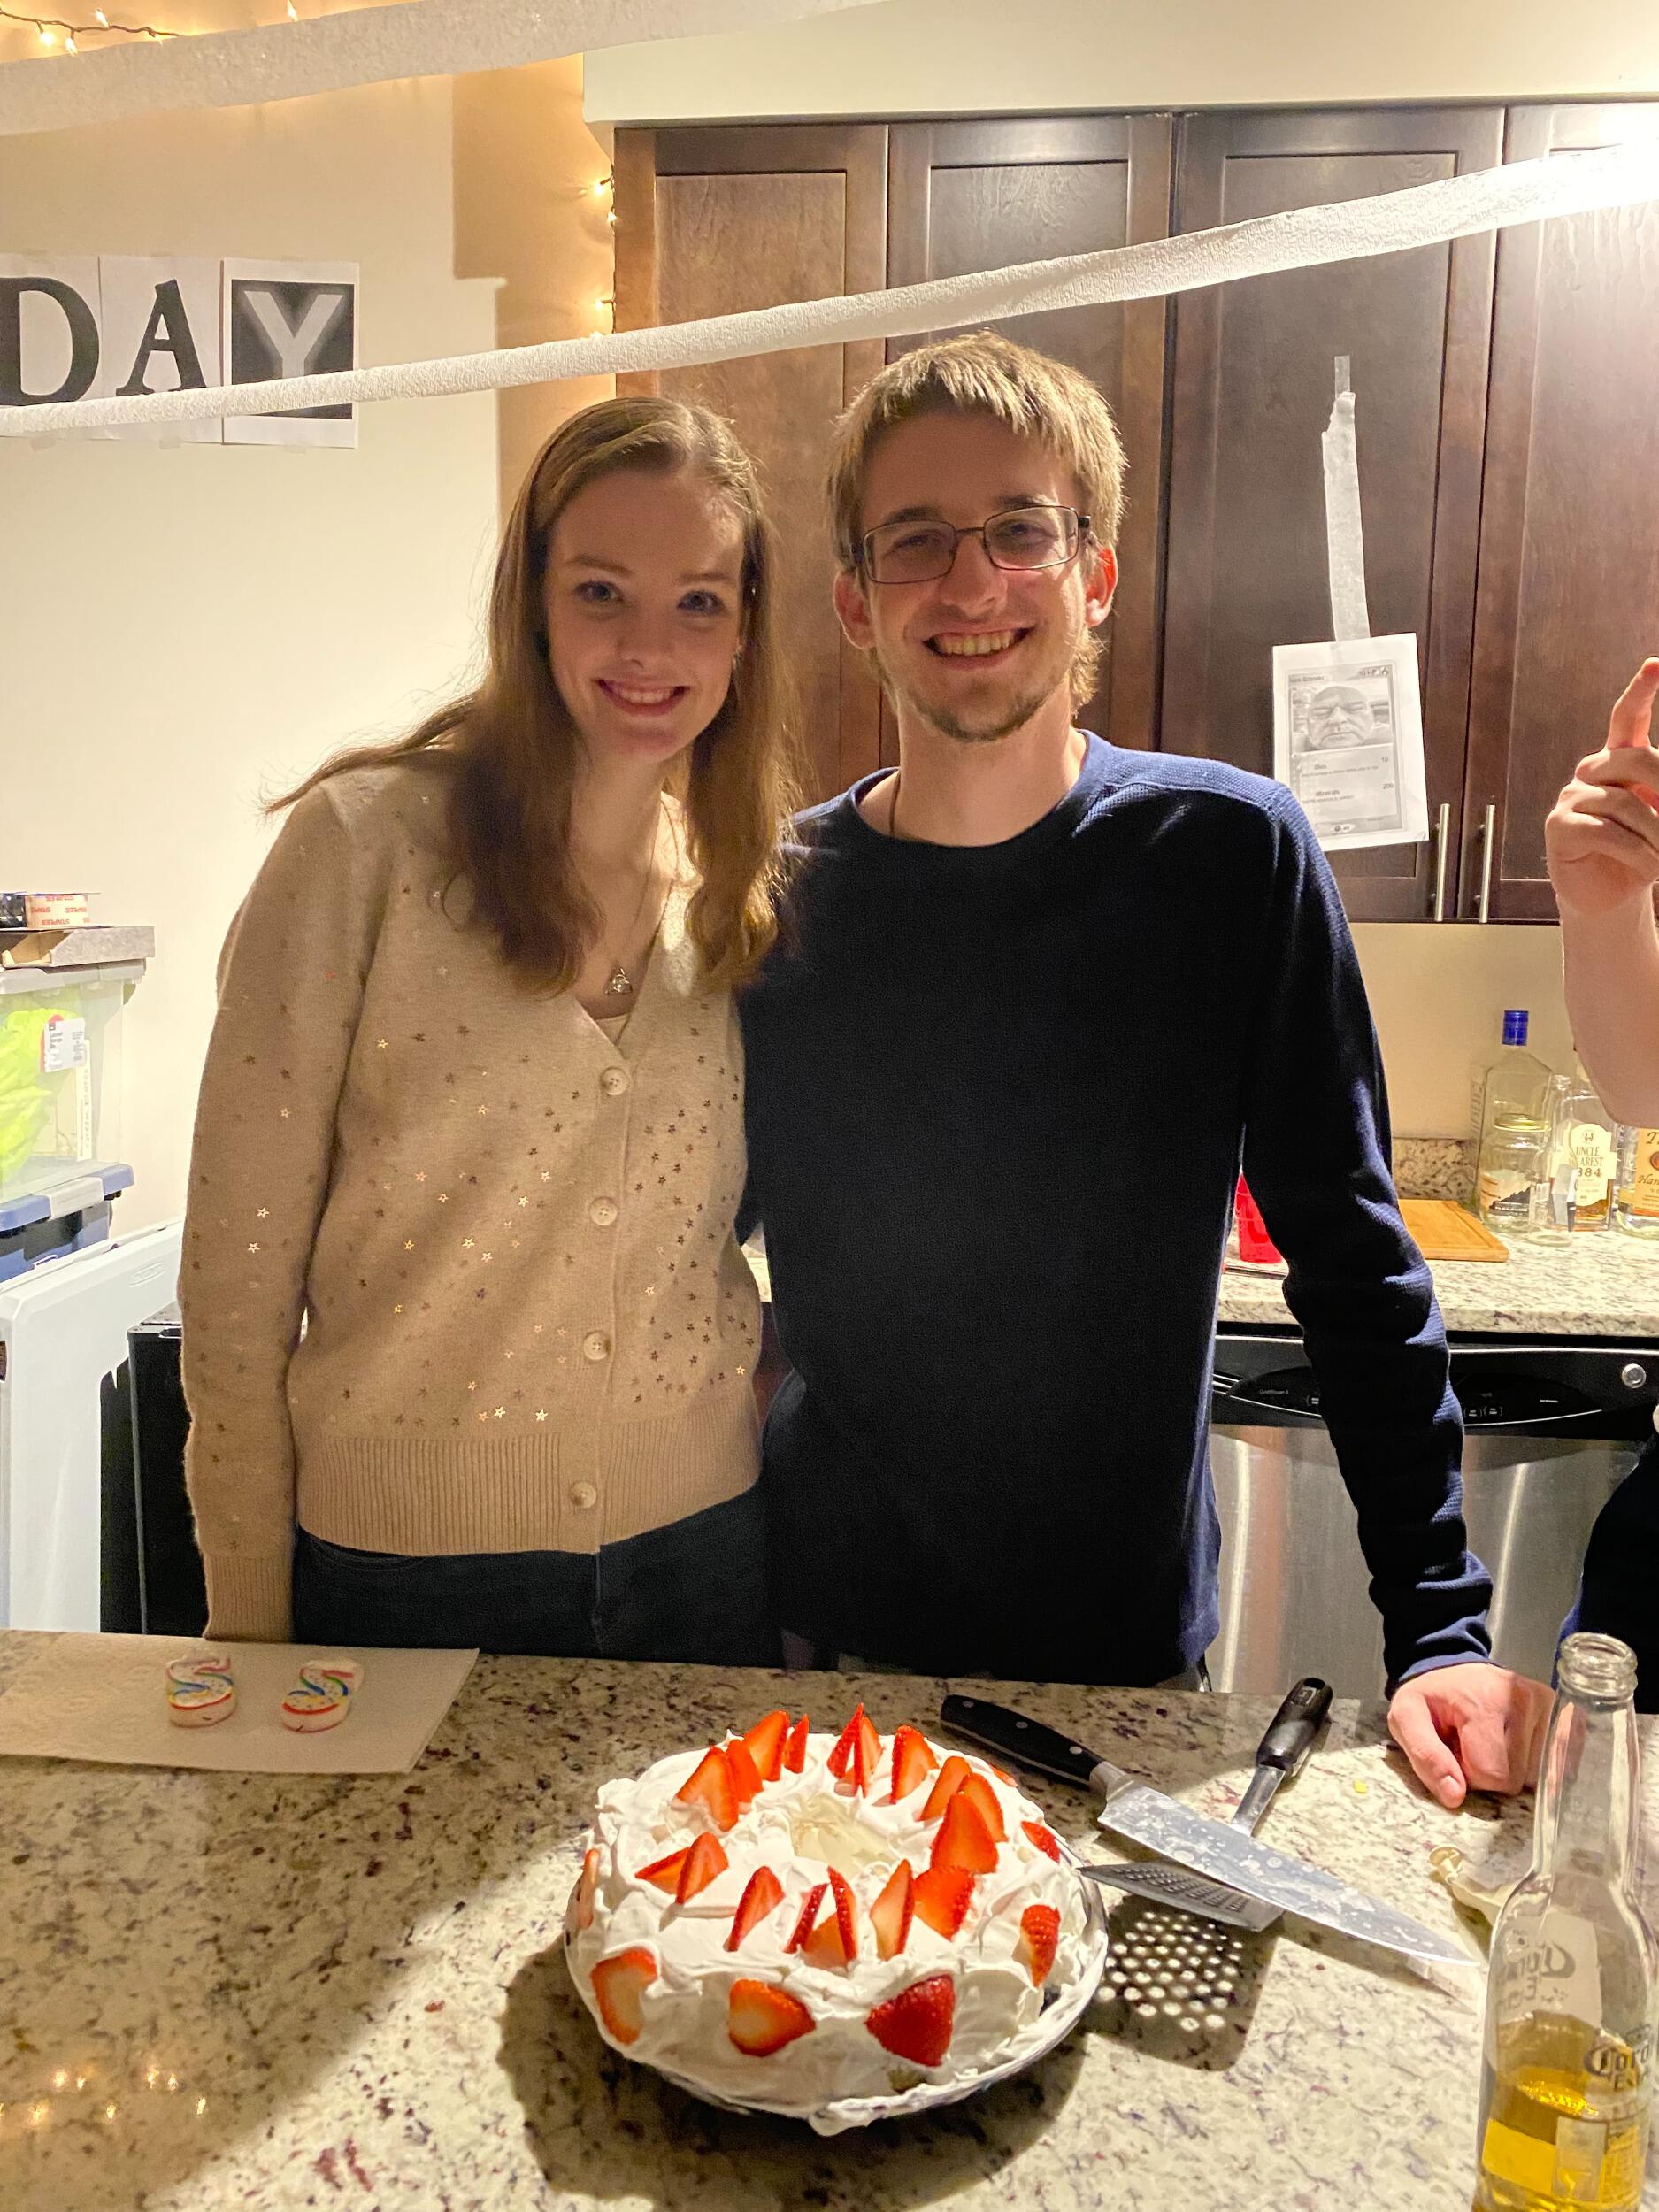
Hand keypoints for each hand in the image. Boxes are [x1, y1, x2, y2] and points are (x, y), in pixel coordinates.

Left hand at [1387, 1662, 1553, 1809]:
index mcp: (1485, 1703)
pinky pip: (1559, 1761)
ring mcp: (1548, 1705)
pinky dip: (1535, 1762)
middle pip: (1517, 1778)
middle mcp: (1524, 1701)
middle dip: (1491, 1773)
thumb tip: (1455, 1796)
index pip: (1492, 1775)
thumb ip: (1425, 1757)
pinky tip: (1516, 1744)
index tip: (1457, 1751)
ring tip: (1493, 1741)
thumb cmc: (1431, 1697)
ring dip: (1513, 1768)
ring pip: (1539, 1775)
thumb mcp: (1406, 1719)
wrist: (1452, 1667)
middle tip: (1473, 1745)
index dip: (1469, 1775)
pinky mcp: (1560, 1710)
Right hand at [1546, 659, 1658, 919]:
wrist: (1612, 894)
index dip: (1641, 690)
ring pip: (1624, 802)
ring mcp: (1571, 796)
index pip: (1627, 717)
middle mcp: (1592, 771)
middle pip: (1635, 759)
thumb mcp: (1658, 814)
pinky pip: (1606, 831)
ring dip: (1657, 834)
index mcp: (1618, 759)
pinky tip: (1649, 867)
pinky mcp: (1560, 826)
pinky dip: (1638, 852)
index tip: (1656, 664)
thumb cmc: (1641, 850)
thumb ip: (1658, 789)